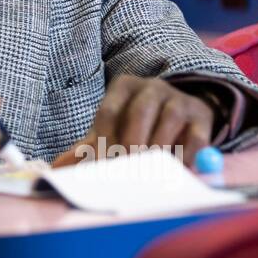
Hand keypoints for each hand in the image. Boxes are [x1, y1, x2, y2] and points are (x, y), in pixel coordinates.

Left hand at [52, 75, 214, 168]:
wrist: (179, 114)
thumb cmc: (136, 125)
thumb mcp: (110, 131)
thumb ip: (86, 148)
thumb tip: (55, 170)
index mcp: (123, 87)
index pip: (108, 112)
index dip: (102, 141)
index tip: (99, 165)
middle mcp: (152, 87)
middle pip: (140, 111)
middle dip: (132, 142)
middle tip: (127, 167)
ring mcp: (179, 99)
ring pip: (170, 118)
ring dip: (159, 147)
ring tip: (150, 170)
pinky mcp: (202, 117)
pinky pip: (196, 136)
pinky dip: (187, 155)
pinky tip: (176, 169)